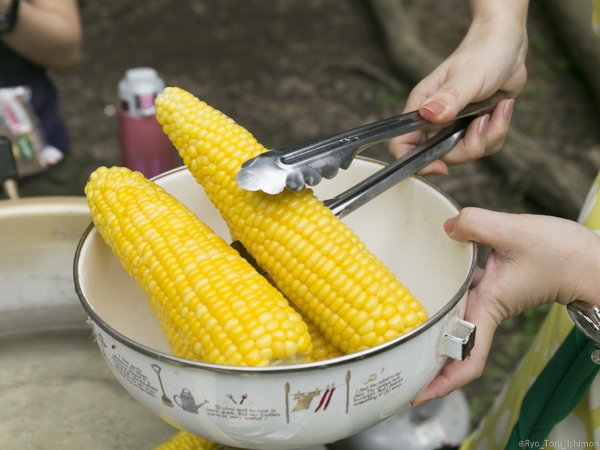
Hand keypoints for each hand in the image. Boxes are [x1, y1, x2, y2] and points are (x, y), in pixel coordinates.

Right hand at [389, 3, 527, 174]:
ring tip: (497, 109)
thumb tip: (429, 114)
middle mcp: (435, 121)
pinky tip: (503, 107)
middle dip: (467, 147)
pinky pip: (485, 146)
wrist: (507, 44)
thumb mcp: (467, 76)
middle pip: (440, 157)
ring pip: (466, 154)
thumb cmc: (482, 53)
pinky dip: (498, 131)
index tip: (440, 166)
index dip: (417, 162)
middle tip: (482, 122)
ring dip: (488, 136)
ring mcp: (455, 126)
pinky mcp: (474, 127)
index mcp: (422, 109)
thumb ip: (448, 97)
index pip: (403, 145)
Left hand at [411, 207, 599, 407]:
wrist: (590, 258)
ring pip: (455, 317)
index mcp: (490, 308)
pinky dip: (447, 292)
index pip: (468, 359)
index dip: (444, 382)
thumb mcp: (514, 232)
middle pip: (454, 345)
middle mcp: (487, 309)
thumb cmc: (562, 254)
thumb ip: (475, 225)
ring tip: (402, 323)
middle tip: (397, 362)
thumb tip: (446, 227)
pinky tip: (429, 274)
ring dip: (434, 324)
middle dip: (428, 359)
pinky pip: (463, 294)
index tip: (419, 394)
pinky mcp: (492, 285)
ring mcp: (489, 299)